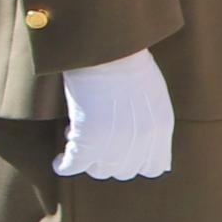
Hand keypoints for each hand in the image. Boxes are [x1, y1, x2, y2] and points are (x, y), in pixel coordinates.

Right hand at [50, 50, 173, 182]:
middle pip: (124, 171)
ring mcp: (115, 142)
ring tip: (78, 136)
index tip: (122, 152)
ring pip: (99, 171)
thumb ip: (154, 125)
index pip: (154, 167)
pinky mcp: (87, 139)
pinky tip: (60, 159)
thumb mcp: (154, 96)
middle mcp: (142, 140)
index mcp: (161, 128)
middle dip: (110, 159)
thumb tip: (155, 160)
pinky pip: (72, 166)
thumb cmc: (127, 64)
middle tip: (96, 140)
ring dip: (88, 159)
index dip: (137, 162)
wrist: (106, 50)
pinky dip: (64, 165)